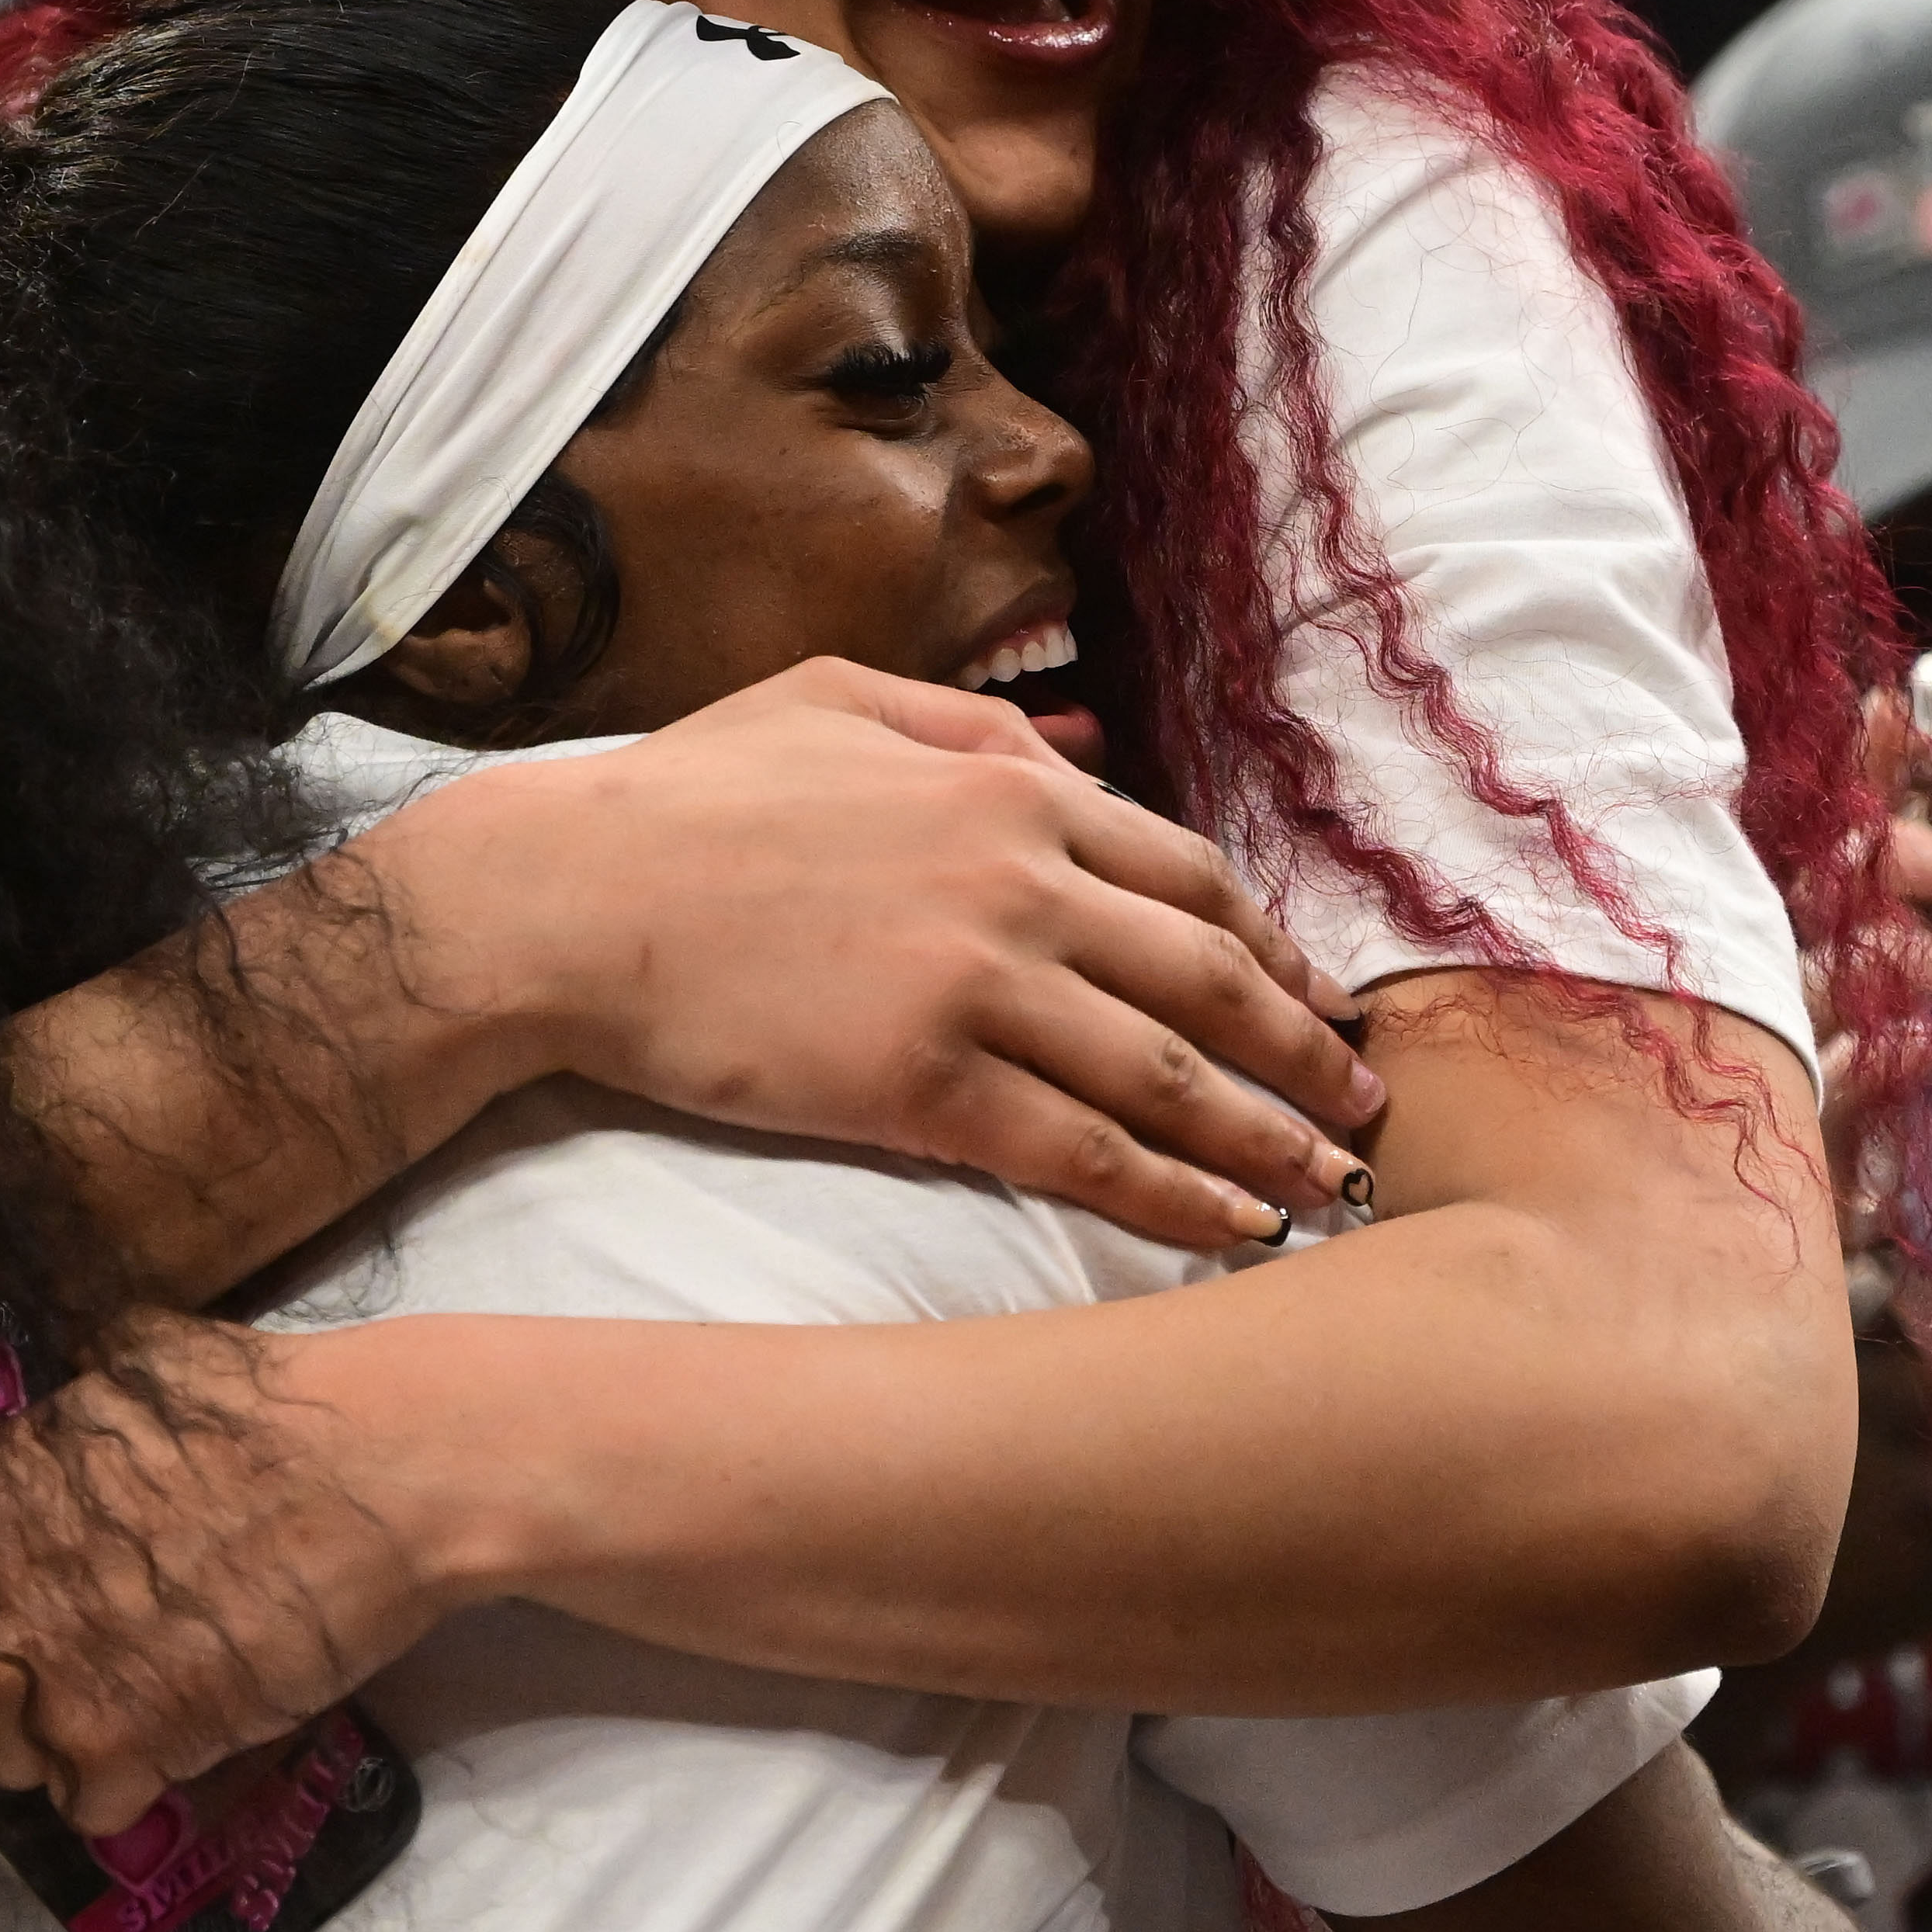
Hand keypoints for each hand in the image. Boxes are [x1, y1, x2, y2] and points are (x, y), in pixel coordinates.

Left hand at [0, 1316, 453, 1837]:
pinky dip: (132, 1779)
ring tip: (136, 1682)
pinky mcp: (121, 1753)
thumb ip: (43, 1443)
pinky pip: (89, 1803)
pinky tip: (187, 1715)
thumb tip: (33, 1448)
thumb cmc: (266, 1408)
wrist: (378, 1472)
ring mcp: (38, 1686)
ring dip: (50, 1740)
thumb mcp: (120, 1384)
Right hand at [428, 658, 1383, 1247]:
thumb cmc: (684, 797)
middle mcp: (1020, 882)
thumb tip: (1077, 753)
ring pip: (1168, 1076)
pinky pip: (1081, 1152)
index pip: (1192, 878)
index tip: (1319, 1000)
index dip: (1272, 949)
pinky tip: (1229, 1231)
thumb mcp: (837, 700)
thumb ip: (971, 721)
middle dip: (1305, 1050)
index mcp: (1008, 787)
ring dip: (1266, 1138)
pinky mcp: (923, 1085)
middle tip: (1367, 1106)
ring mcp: (977, 985)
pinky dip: (1171, 1197)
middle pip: (1211, 978)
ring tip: (1329, 1188)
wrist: (565, 899)